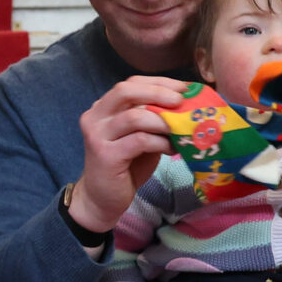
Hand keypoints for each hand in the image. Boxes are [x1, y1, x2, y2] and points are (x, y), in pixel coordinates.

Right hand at [69, 77, 186, 235]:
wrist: (102, 198)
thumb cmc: (125, 166)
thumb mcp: (139, 136)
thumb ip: (152, 119)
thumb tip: (186, 105)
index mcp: (103, 107)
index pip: (130, 83)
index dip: (159, 83)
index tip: (184, 88)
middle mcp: (95, 117)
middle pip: (126, 91)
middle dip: (158, 93)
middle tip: (181, 101)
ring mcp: (98, 135)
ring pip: (135, 116)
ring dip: (163, 122)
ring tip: (179, 131)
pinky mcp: (106, 155)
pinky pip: (140, 140)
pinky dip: (160, 142)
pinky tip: (171, 149)